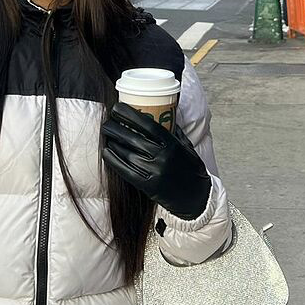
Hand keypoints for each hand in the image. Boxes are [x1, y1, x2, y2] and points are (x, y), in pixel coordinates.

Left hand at [101, 101, 210, 220]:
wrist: (197, 197)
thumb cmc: (191, 169)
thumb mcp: (187, 146)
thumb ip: (174, 131)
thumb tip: (161, 114)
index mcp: (173, 144)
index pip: (148, 125)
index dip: (130, 115)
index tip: (117, 107)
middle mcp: (163, 157)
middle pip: (134, 138)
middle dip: (116, 128)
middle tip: (107, 121)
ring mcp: (155, 172)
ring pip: (128, 154)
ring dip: (113, 142)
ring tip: (106, 135)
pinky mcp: (148, 186)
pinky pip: (126, 171)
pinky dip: (114, 161)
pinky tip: (106, 152)